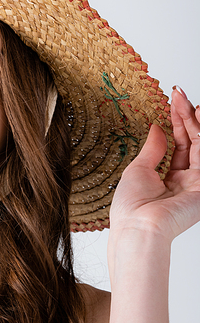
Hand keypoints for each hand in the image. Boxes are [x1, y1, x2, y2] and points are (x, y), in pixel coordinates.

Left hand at [109, 87, 199, 242]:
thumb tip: (156, 128)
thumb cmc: (131, 208)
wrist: (138, 227)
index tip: (173, 102)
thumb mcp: (137, 170)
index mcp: (167, 180)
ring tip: (187, 101)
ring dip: (194, 122)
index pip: (177, 146)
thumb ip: (153, 148)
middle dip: (186, 117)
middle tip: (180, 95)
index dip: (176, 123)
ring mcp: (196, 184)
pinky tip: (197, 116)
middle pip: (191, 143)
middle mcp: (184, 182)